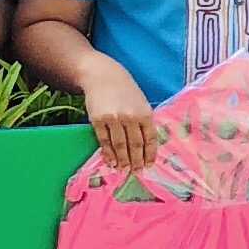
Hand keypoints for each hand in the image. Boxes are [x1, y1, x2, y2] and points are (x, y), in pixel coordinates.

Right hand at [80, 59, 158, 173]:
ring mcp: (114, 119)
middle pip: (135, 145)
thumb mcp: (141, 102)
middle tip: (136, 172)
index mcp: (145, 113)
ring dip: (122, 160)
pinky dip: (108, 154)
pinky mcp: (98, 120)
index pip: (150, 139)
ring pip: (120, 146)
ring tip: (124, 169)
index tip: (149, 165)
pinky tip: (111, 161)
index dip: (150, 154)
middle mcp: (131, 117)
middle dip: (136, 161)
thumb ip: (144, 121)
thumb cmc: (125, 90)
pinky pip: (104, 141)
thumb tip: (147, 145)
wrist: (103, 76)